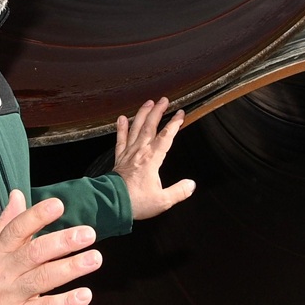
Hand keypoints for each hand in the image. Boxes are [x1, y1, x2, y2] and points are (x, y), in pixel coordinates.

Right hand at [0, 191, 99, 304]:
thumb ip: (6, 223)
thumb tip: (18, 194)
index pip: (17, 229)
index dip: (37, 216)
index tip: (58, 205)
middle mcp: (4, 272)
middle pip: (35, 253)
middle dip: (63, 242)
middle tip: (88, 234)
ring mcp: (12, 296)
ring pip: (43, 279)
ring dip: (71, 268)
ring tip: (94, 258)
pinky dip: (65, 304)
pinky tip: (84, 296)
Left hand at [114, 97, 196, 221]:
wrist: (112, 204)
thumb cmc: (136, 202)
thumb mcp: (163, 200)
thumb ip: (179, 191)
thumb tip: (191, 184)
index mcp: (152, 159)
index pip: (166, 136)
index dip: (174, 123)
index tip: (181, 113)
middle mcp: (140, 151)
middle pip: (150, 126)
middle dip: (158, 111)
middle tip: (164, 100)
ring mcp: (128, 153)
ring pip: (136, 128)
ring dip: (142, 114)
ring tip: (148, 103)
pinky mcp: (119, 158)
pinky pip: (120, 139)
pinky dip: (121, 128)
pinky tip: (122, 118)